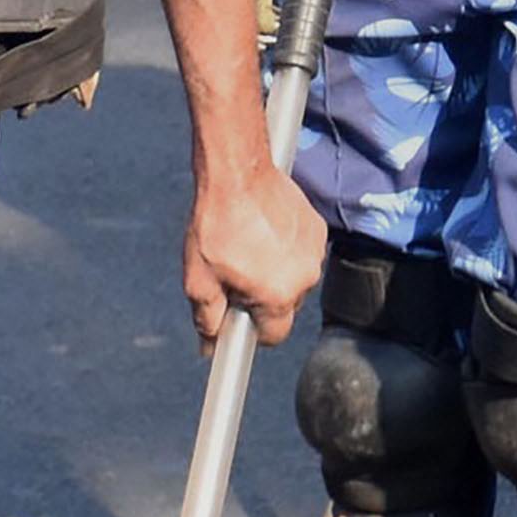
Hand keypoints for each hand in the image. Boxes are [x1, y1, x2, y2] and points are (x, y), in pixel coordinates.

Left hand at [178, 157, 323, 349]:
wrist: (238, 174)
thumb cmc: (217, 223)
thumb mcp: (198, 279)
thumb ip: (207, 317)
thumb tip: (209, 342)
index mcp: (278, 296)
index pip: (273, 335)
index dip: (251, 330)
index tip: (237, 316)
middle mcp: (304, 277)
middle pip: (285, 306)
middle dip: (263, 298)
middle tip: (235, 275)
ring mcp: (314, 252)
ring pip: (294, 278)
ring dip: (276, 273)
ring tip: (249, 248)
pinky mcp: (317, 228)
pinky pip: (302, 253)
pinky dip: (285, 250)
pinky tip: (263, 232)